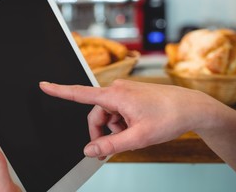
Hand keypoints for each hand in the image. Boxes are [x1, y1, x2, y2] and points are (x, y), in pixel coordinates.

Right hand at [39, 79, 219, 157]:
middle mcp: (117, 90)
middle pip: (96, 114)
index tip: (44, 85)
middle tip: (109, 149)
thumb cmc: (168, 117)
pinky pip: (117, 110)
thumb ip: (110, 145)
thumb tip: (90, 150)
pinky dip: (121, 122)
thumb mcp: (138, 137)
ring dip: (113, 128)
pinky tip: (135, 128)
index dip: (59, 90)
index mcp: (115, 96)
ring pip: (107, 114)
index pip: (80, 93)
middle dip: (100, 132)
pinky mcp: (131, 95)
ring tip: (131, 136)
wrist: (191, 107)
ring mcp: (125, 92)